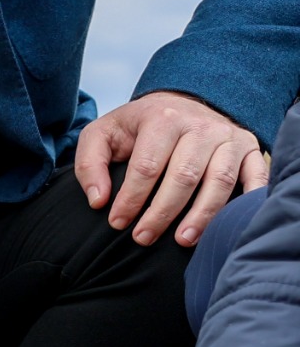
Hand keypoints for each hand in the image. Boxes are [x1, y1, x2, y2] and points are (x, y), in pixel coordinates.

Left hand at [76, 90, 266, 246]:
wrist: (179, 105)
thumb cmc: (137, 127)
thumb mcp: (103, 135)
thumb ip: (90, 164)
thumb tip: (98, 201)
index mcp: (162, 119)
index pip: (146, 166)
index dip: (131, 199)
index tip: (118, 223)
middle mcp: (200, 126)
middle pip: (183, 176)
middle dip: (161, 213)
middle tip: (143, 238)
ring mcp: (229, 137)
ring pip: (219, 181)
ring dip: (202, 215)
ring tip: (183, 240)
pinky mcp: (250, 148)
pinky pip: (255, 177)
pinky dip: (248, 200)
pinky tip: (231, 224)